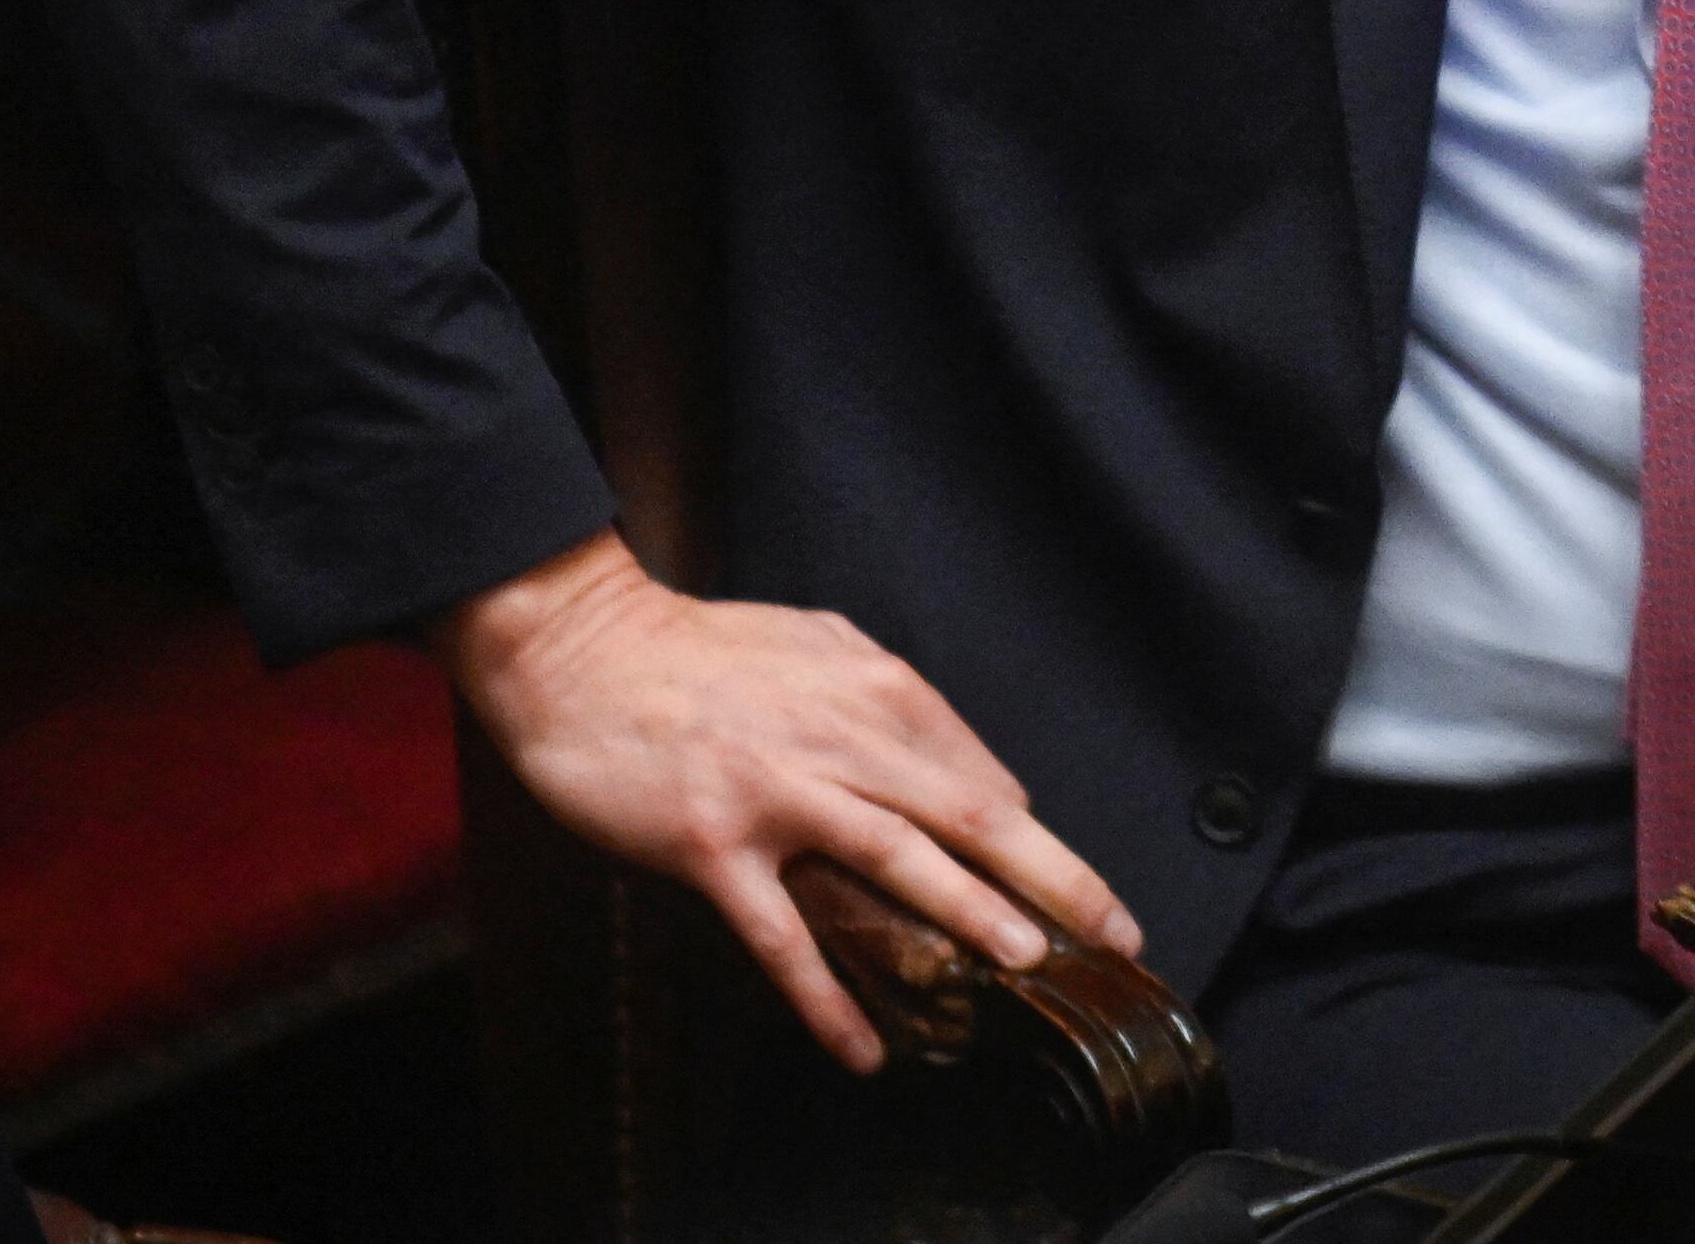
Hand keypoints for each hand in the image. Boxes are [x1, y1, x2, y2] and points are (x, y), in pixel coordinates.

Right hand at [434, 529, 1140, 1071]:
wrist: (579, 649)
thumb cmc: (699, 650)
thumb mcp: (819, 644)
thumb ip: (893, 701)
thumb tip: (976, 774)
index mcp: (874, 689)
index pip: (981, 776)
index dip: (1041, 841)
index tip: (1083, 897)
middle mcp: (841, 738)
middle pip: (973, 816)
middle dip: (1057, 880)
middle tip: (1115, 934)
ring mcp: (778, 792)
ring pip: (898, 861)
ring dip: (971, 916)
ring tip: (1025, 966)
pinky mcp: (715, 842)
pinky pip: (783, 936)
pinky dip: (828, 999)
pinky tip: (863, 1050)